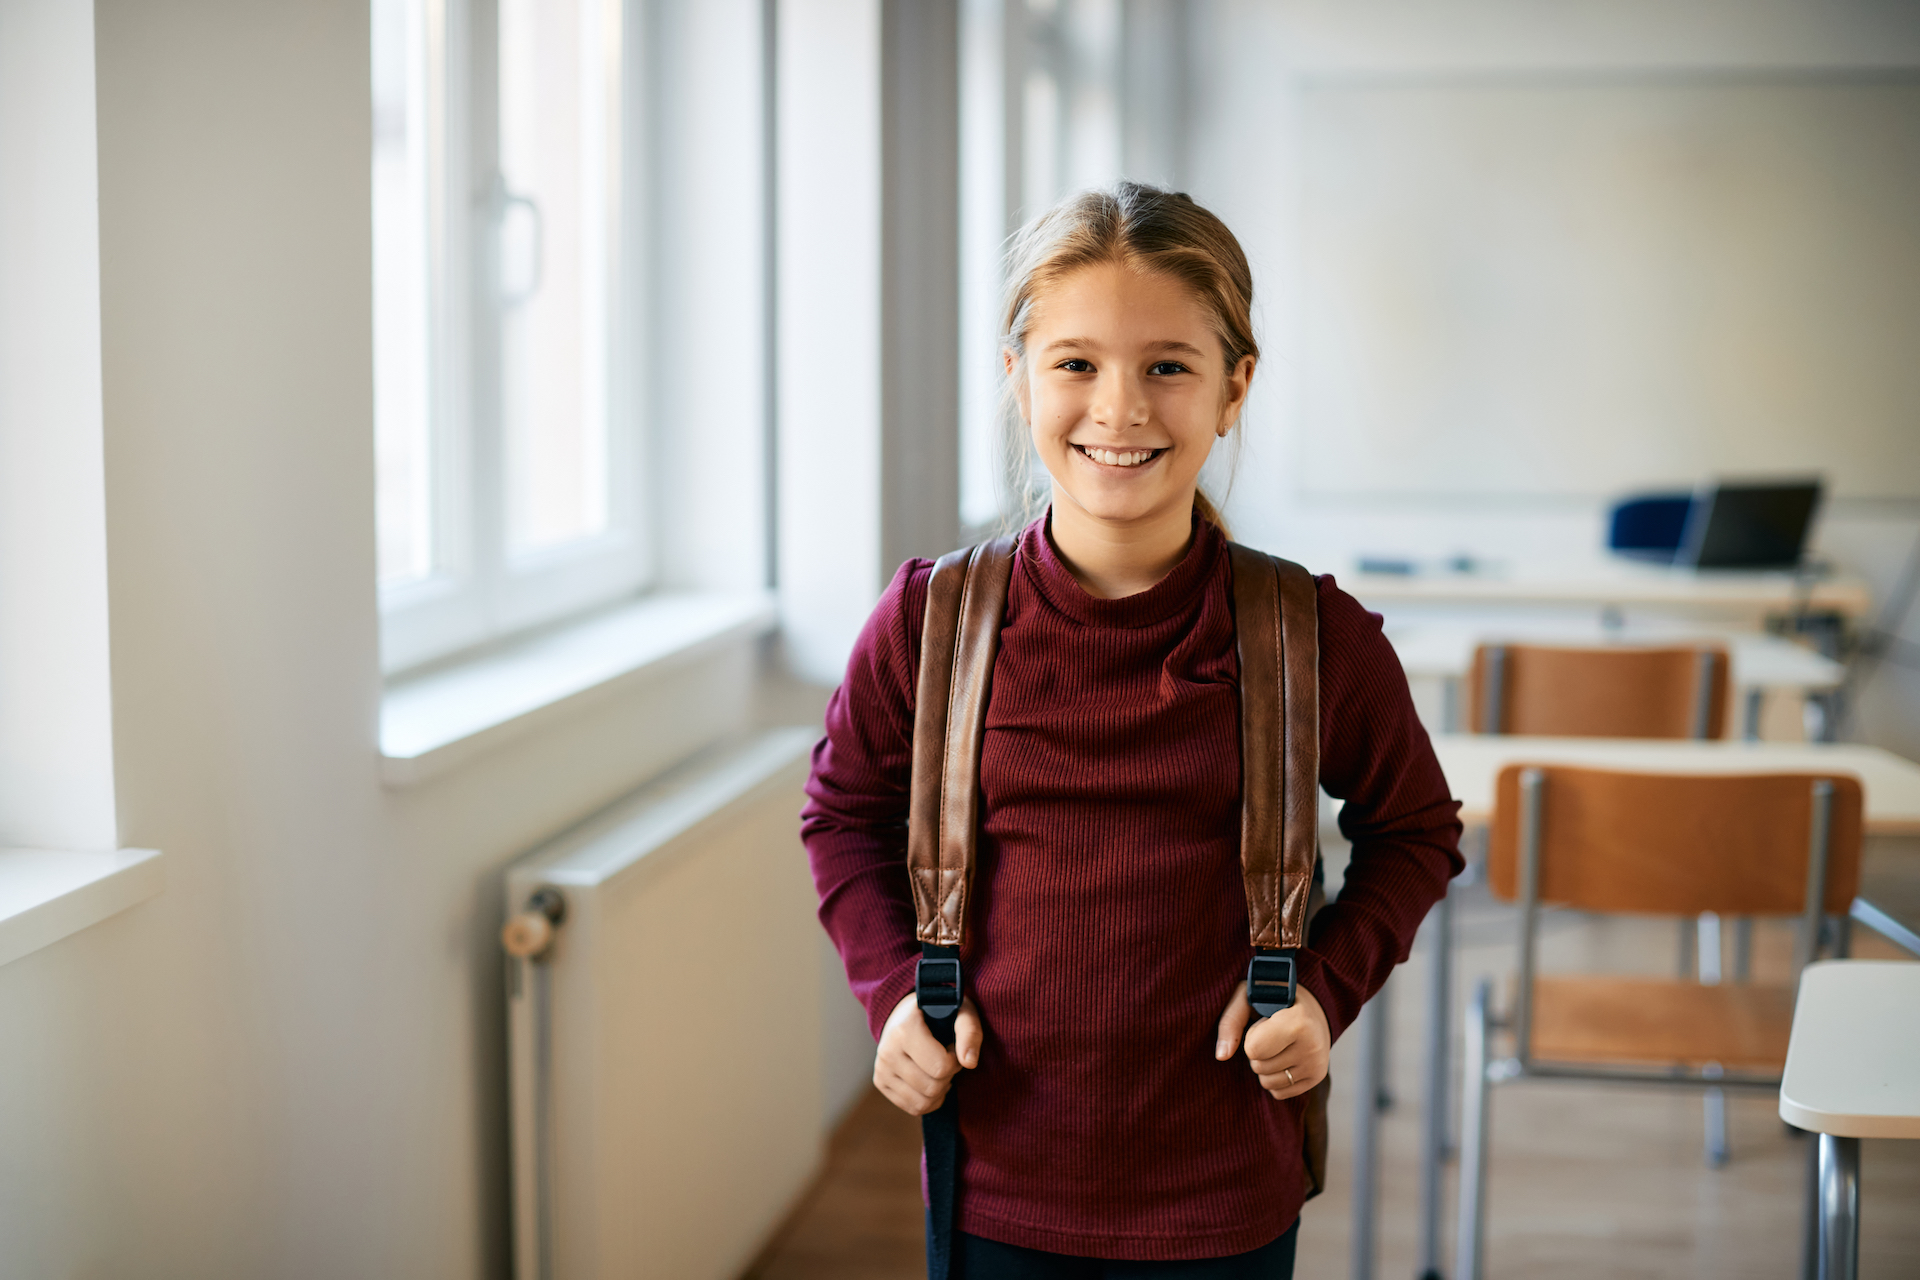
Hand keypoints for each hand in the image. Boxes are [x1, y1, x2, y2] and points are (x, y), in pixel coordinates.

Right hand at [873, 990, 983, 1115]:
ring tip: (938, 1069)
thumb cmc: (938, 1012)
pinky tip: (929, 1079)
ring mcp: (881, 1068)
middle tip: (946, 1058)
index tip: (952, 1047)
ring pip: (922, 1103)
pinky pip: (913, 1107)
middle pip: (932, 1088)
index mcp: (904, 1031)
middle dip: (947, 1076)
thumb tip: (969, 1063)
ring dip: (939, 1090)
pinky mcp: (880, 1082)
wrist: (905, 1013)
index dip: (955, 1061)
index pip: (940, 1067)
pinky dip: (928, 1100)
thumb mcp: (960, 1011)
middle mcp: (888, 1051)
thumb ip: (969, 1032)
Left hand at [1214, 979, 1330, 1100]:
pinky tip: (1285, 1057)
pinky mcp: (1317, 1078)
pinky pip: (1279, 1093)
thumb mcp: (1248, 998)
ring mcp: (1316, 1065)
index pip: (1254, 1049)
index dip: (1252, 1036)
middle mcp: (1312, 1047)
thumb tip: (1221, 1056)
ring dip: (1264, 1066)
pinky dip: (1275, 1078)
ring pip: (1267, 1083)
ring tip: (1279, 1044)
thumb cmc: (1273, 999)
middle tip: (1272, 1032)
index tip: (1265, 1022)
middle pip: (1258, 1067)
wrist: (1312, 1007)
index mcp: (1299, 1022)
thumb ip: (1230, 1021)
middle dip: (1257, 1051)